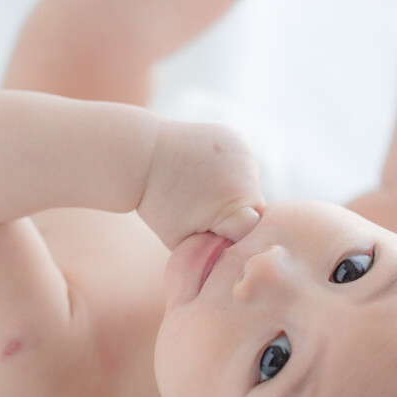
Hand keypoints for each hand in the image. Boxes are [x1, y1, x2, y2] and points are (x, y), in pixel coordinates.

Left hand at [137, 120, 263, 248]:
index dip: (233, 239)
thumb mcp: (181, 241)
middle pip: (254, 209)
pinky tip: (203, 173)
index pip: (250, 234)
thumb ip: (210, 251)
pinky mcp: (237, 139)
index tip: (210, 236)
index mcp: (234, 203)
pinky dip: (229, 174)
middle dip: (235, 217)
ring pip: (250, 187)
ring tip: (201, 191)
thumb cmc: (157, 204)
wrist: (141, 156)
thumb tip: (233, 257)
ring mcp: (244, 154)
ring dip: (233, 194)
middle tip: (204, 214)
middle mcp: (246, 176)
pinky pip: (242, 167)